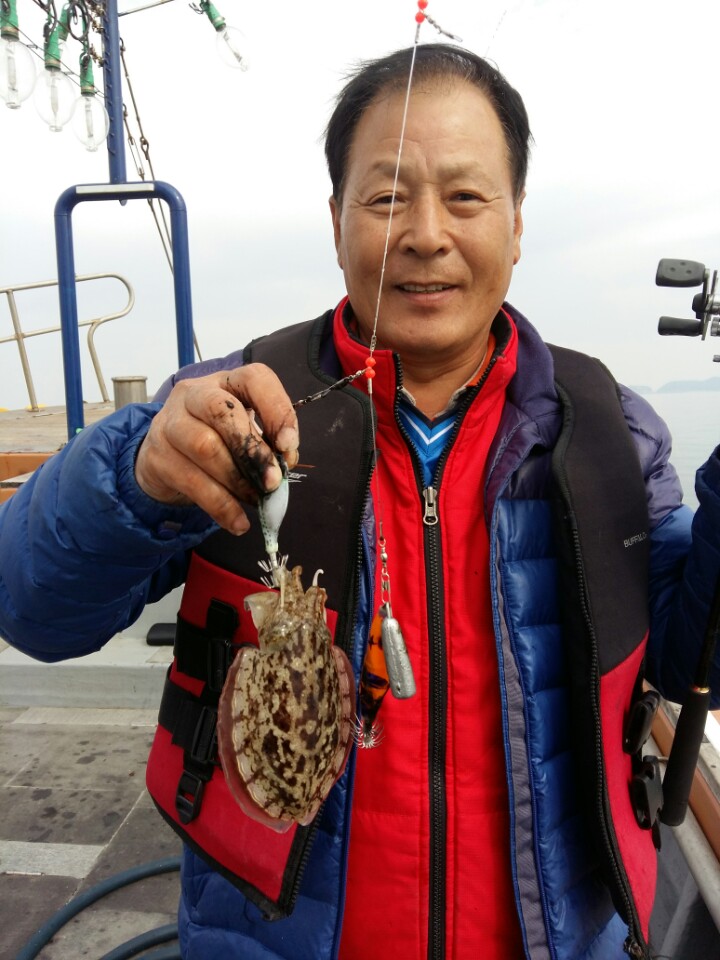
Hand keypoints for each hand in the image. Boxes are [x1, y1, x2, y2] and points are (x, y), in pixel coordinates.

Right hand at [135, 364, 298, 534]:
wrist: (164, 461)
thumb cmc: (216, 442)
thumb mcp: (244, 434)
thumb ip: (268, 443)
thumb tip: (285, 463)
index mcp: (225, 382)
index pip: (254, 379)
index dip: (276, 409)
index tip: (289, 445)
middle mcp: (193, 394)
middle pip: (223, 412)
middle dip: (253, 450)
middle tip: (273, 481)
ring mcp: (170, 423)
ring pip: (206, 447)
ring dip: (238, 481)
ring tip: (256, 500)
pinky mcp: (157, 456)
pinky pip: (193, 482)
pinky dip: (221, 506)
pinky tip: (238, 522)